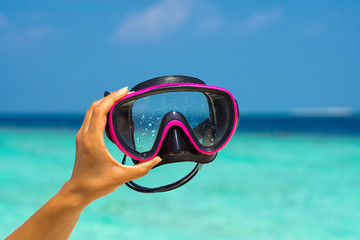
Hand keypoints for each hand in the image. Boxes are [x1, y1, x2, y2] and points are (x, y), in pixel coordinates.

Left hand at [65, 87, 160, 204]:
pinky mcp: (82, 139)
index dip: (113, 98)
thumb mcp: (122, 177)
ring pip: (91, 111)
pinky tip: (111, 114)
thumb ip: (142, 168)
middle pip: (95, 107)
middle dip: (110, 97)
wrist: (78, 191)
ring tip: (121, 100)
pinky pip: (91, 118)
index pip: (100, 111)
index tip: (126, 91)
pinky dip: (101, 111)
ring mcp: (82, 137)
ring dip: (105, 103)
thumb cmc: (97, 184)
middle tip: (126, 93)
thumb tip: (157, 159)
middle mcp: (85, 135)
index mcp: (93, 140)